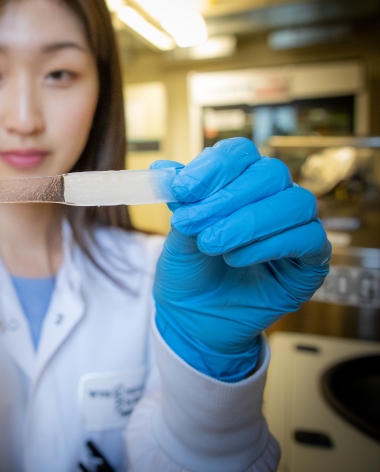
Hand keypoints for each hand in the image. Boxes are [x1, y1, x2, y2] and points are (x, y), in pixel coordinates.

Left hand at [151, 138, 330, 380]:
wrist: (193, 321)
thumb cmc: (188, 274)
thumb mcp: (176, 236)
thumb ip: (180, 203)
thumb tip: (164, 170)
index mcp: (239, 184)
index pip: (240, 153)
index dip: (214, 166)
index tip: (182, 188)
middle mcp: (272, 199)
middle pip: (271, 173)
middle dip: (227, 197)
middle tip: (192, 223)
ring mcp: (295, 228)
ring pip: (294, 203)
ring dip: (247, 222)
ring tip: (211, 245)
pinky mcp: (311, 261)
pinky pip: (309, 239)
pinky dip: (269, 245)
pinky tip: (236, 259)